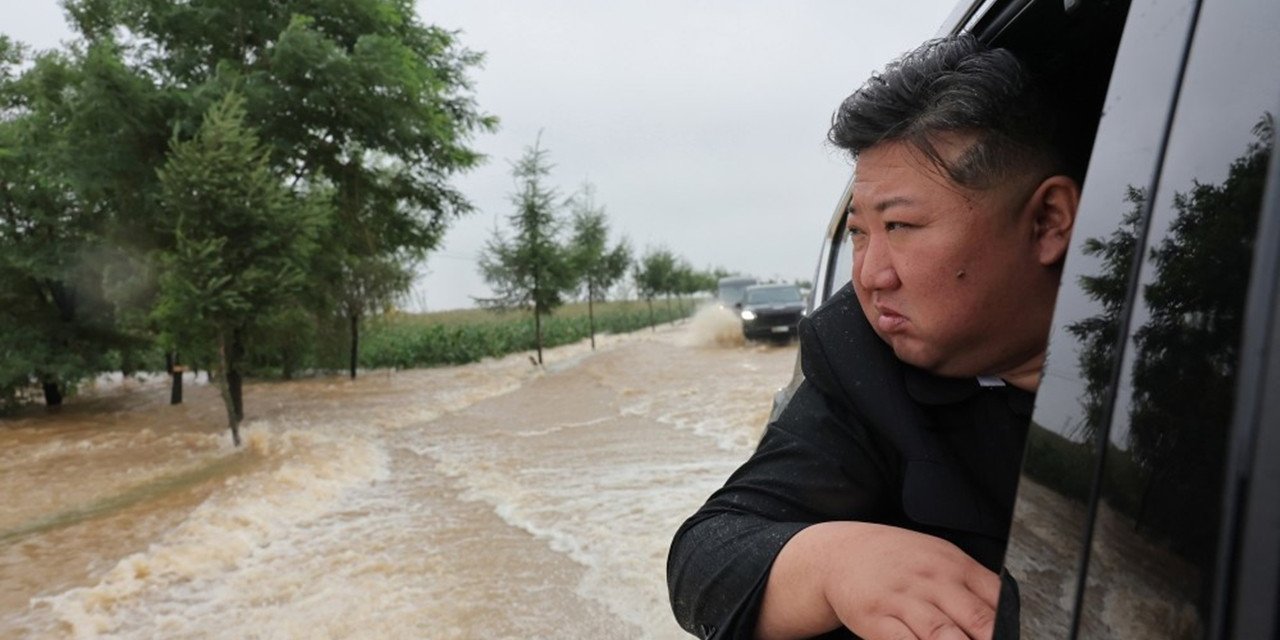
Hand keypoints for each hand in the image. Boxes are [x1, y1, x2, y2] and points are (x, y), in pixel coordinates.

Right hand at [756, 522, 999, 639]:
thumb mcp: (938, 558)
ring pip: (944, 636)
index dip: (1010, 628)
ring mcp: (904, 600)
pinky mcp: (877, 619)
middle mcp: (933, 581)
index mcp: (954, 565)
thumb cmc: (896, 560)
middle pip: (978, 620)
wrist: (840, 552)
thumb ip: (972, 586)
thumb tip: (1005, 619)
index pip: (997, 600)